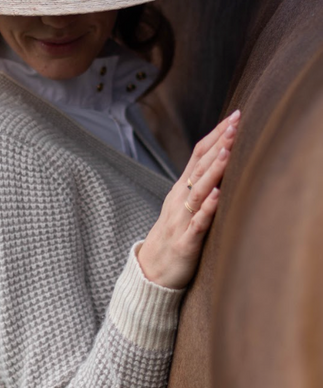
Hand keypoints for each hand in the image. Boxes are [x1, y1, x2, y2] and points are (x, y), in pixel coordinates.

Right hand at [137, 109, 240, 289]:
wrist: (151, 271)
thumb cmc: (174, 236)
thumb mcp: (185, 206)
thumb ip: (199, 184)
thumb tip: (221, 160)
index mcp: (181, 188)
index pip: (198, 154)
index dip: (216, 134)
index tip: (235, 116)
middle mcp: (180, 199)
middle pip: (199, 166)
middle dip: (219, 143)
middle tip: (235, 123)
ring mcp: (181, 219)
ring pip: (198, 190)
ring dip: (214, 170)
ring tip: (228, 151)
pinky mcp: (185, 242)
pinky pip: (197, 223)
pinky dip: (207, 208)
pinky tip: (218, 194)